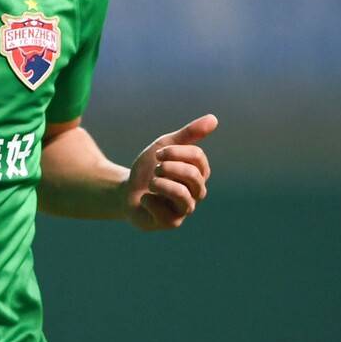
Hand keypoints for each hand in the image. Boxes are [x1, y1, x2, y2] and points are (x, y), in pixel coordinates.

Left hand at [123, 114, 216, 231]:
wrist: (126, 192)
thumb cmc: (149, 169)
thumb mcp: (165, 146)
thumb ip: (188, 134)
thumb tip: (214, 118)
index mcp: (198, 173)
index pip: (198, 158)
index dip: (176, 152)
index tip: (158, 153)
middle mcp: (196, 192)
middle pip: (193, 176)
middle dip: (169, 167)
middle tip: (155, 168)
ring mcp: (185, 210)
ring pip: (182, 195)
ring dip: (160, 184)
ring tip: (151, 183)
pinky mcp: (171, 223)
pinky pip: (163, 212)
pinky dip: (148, 200)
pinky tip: (145, 199)